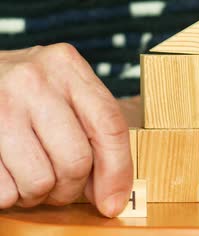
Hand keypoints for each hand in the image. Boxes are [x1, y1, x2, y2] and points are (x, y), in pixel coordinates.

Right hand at [0, 44, 131, 216]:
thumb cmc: (27, 90)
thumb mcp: (64, 90)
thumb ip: (92, 129)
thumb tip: (110, 193)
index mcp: (67, 67)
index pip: (109, 125)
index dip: (117, 171)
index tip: (113, 201)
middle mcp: (34, 81)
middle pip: (76, 160)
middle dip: (71, 188)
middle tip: (61, 187)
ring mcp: (2, 105)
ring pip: (40, 180)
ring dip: (38, 194)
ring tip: (32, 178)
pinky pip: (5, 190)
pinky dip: (11, 195)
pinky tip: (10, 174)